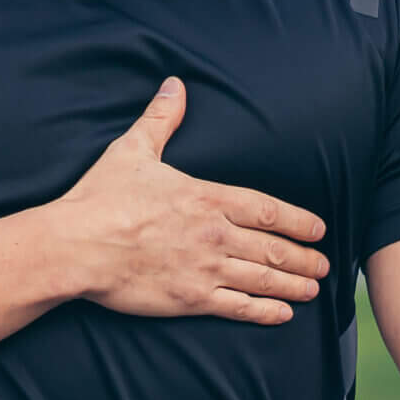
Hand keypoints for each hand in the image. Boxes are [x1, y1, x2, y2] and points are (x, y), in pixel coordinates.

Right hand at [52, 76, 329, 325]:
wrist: (75, 246)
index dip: (298, 221)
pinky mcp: (190, 298)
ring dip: (293, 283)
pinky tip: (283, 313)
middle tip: (324, 264)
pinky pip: (238, 306)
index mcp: (207, 197)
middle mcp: (214, 234)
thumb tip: (175, 86)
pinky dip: (265, 312)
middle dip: (303, 257)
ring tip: (313, 288)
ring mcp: (205, 268)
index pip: (267, 209)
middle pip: (273, 247)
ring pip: (263, 278)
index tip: (319, 229)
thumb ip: (161, 119)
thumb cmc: (100, 198)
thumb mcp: (132, 150)